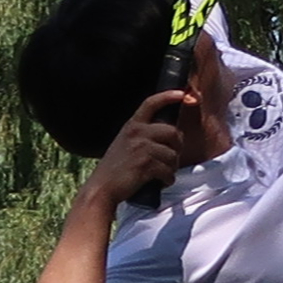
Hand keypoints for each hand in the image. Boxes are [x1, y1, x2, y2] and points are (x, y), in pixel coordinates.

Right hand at [89, 85, 203, 204]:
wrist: (102, 188)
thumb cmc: (114, 169)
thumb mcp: (124, 143)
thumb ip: (141, 135)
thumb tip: (166, 136)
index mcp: (132, 126)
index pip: (150, 103)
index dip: (167, 96)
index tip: (180, 94)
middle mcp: (137, 133)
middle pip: (173, 132)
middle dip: (177, 148)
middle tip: (171, 158)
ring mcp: (142, 148)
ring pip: (173, 155)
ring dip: (172, 168)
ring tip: (162, 174)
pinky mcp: (146, 165)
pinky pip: (168, 171)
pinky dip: (167, 179)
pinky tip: (160, 182)